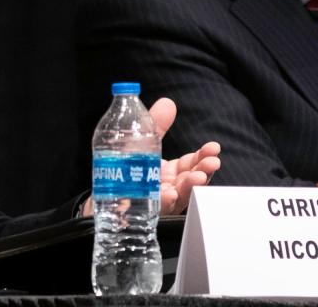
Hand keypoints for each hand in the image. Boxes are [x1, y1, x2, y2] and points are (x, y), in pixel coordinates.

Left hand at [80, 97, 220, 216]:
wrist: (103, 198)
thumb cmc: (126, 171)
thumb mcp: (141, 144)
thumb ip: (156, 126)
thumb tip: (168, 103)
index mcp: (170, 173)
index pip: (192, 164)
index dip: (204, 156)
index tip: (213, 148)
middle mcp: (169, 188)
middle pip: (191, 182)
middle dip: (204, 171)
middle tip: (211, 163)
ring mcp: (159, 203)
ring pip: (180, 197)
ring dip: (190, 188)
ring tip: (197, 178)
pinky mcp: (147, 213)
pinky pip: (157, 210)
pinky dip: (164, 202)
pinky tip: (168, 195)